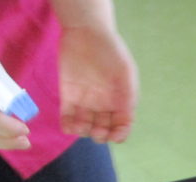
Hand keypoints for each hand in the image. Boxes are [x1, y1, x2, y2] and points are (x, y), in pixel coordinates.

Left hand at [58, 26, 137, 142]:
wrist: (87, 32)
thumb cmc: (110, 51)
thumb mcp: (126, 72)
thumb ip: (128, 95)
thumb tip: (128, 116)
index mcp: (121, 101)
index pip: (122, 126)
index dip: (120, 135)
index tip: (115, 136)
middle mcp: (104, 105)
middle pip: (104, 129)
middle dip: (101, 135)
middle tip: (97, 130)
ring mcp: (86, 102)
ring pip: (85, 126)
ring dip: (84, 132)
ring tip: (81, 127)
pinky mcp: (69, 96)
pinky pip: (67, 117)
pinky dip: (68, 126)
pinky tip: (69, 126)